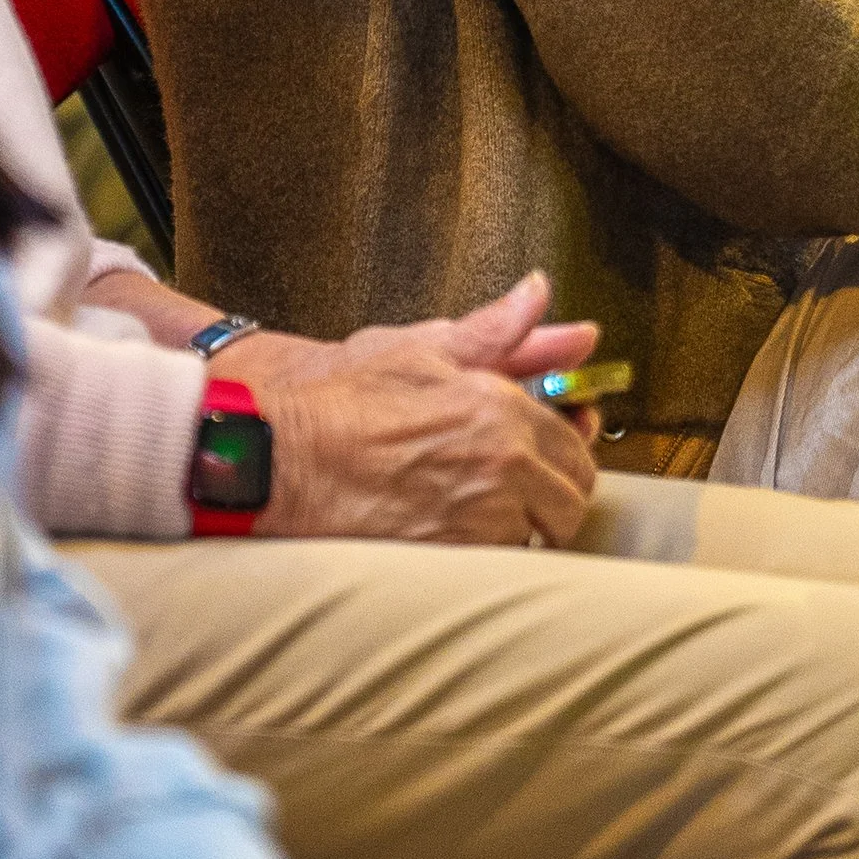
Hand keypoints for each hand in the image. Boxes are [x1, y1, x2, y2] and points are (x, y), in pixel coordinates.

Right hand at [229, 275, 599, 544]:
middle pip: (571, 501)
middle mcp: (502, 467)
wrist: (283, 456)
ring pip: (538, 536)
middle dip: (554, 494)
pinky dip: (488, 551)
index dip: (567, 453)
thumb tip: (537, 296)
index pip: (576, 447)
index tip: (552, 455)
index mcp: (502, 410)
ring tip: (480, 503)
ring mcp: (479, 519)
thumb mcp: (422, 349)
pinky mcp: (452, 560)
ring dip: (522, 525)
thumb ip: (497, 330)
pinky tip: (456, 526)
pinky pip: (498, 563)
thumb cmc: (343, 402)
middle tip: (523, 485)